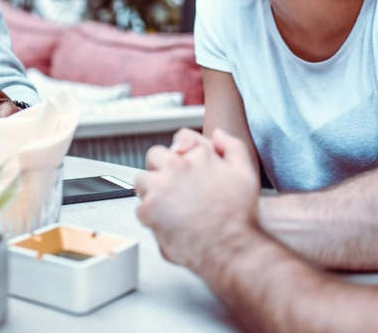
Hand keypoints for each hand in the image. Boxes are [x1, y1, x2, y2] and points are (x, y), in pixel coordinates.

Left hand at [135, 128, 259, 272]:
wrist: (233, 250)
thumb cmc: (240, 216)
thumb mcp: (246, 172)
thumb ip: (231, 147)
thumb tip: (216, 134)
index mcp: (197, 155)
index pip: (179, 139)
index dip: (181, 152)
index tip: (183, 165)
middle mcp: (176, 167)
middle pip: (155, 157)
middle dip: (162, 169)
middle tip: (174, 189)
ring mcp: (160, 188)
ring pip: (142, 180)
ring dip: (152, 191)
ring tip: (170, 207)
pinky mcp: (149, 210)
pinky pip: (140, 207)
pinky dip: (151, 216)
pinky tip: (168, 223)